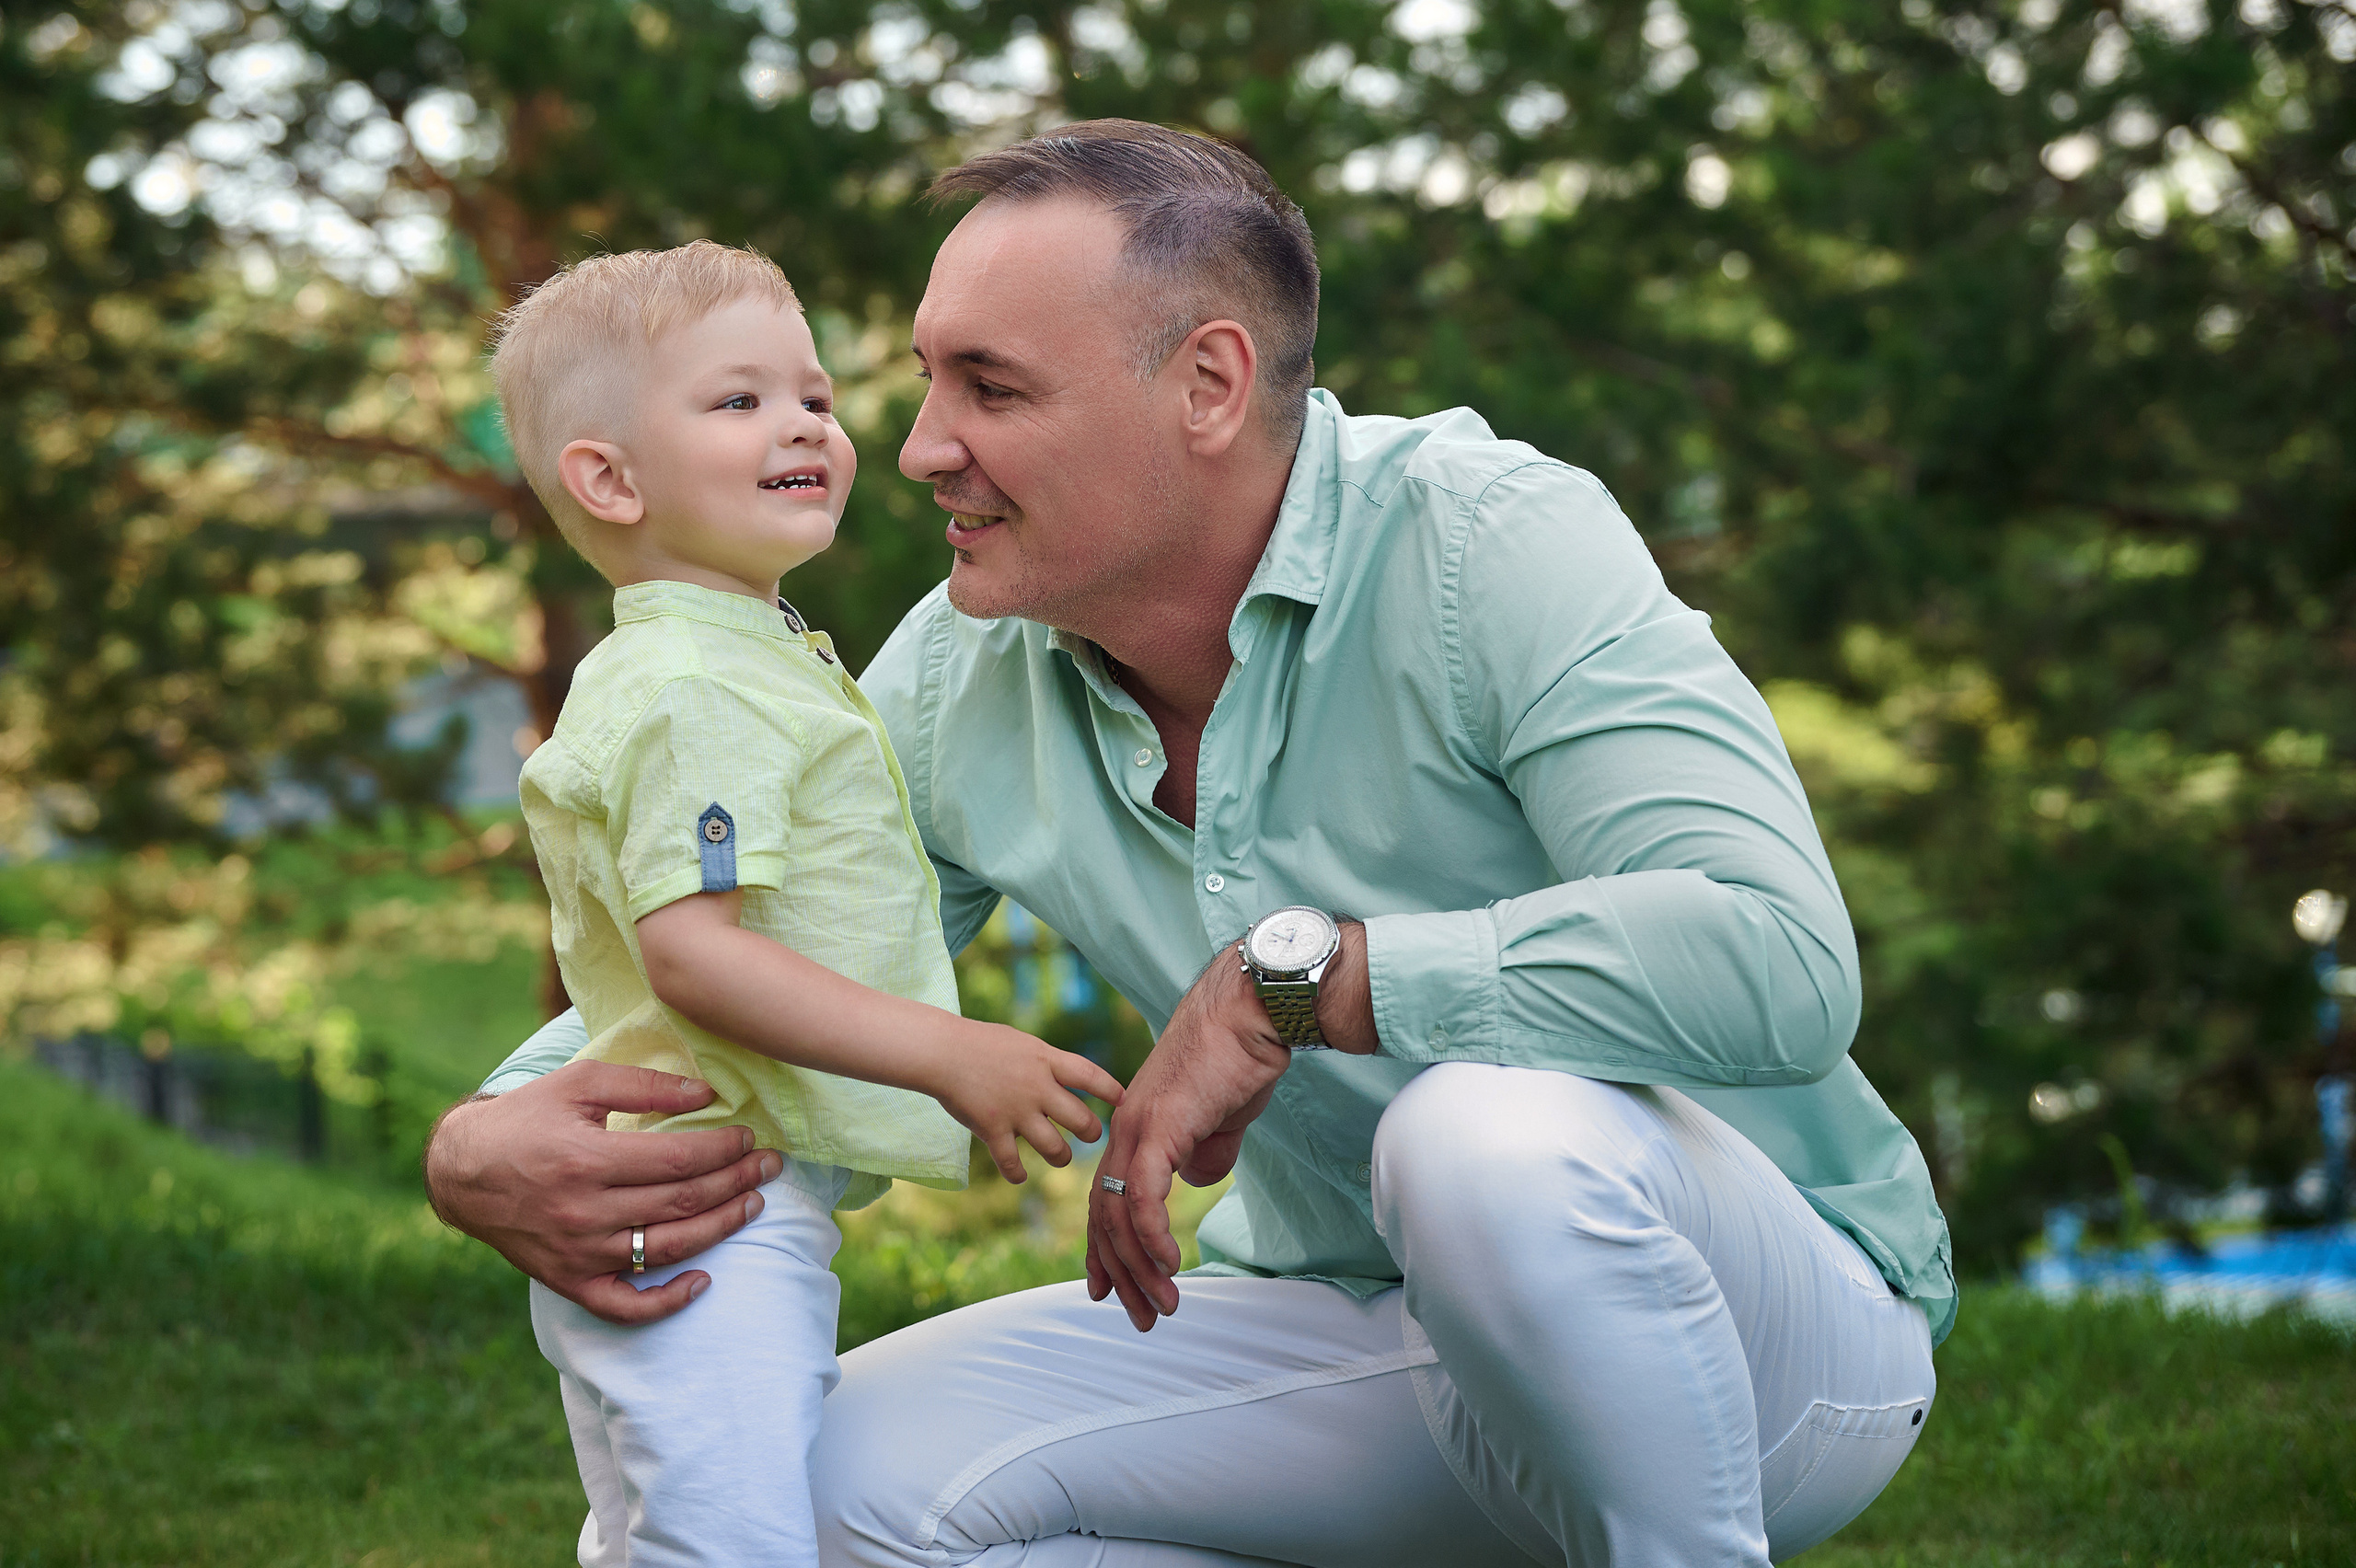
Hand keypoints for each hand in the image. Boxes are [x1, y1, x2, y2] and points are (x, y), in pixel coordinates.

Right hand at [423, 1060, 780, 1324]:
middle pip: (681, 1204)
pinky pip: (624, 1306)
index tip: (750, 1139)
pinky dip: (667, 1302)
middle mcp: (584, 1212)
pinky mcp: (569, 1281)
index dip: (724, 1151)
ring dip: (721, 1229)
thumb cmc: (526, 1118)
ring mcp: (578, 1253)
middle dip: (736, 1183)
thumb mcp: (578, 1082)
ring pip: (667, 1249)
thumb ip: (643, 1085)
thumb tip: (705, 1093)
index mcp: (586, 1160)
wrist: (462, 1171)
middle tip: (770, 1168)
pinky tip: (704, 1280)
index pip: (678, 1161)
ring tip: (753, 1205)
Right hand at [930, 1022, 1125, 1182]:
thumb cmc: (979, 1042)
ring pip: (1055, 1148)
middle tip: (1091, 1135)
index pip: (1091, 1076)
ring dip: (1061, 1157)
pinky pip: (1012, 1163)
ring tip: (1060, 1157)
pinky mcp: (992, 1130)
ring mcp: (1016, 1111)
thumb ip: (1046, 1061)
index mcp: (1046, 1060)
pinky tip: (1020, 1175)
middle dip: (1091, 1133)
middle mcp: (1038, 1087)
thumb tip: (1067, 1077)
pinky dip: (1017, 1174)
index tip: (1123, 1101)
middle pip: (1082, 1120)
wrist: (942, 1051)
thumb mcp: (1022, 1043)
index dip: (1111, 1090)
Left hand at [1085, 945, 1292, 1330]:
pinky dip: (1153, 1235)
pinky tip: (1168, 1264)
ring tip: (1163, 1305)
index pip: (1107, 1198)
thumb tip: (1198, 1180)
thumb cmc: (1241, 1057)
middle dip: (1120, 1273)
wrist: (1251, 1012)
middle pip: (1105, 1216)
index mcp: (1135, 1126)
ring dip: (1140, 1267)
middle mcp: (1124, 1129)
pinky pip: (1144, 1195)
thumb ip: (1204, 1151)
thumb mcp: (1221, 1118)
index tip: (1109, 1289)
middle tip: (1140, 1316)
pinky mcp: (1159, 1127)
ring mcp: (1137, 1127)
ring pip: (1120, 1214)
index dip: (1106, 1248)